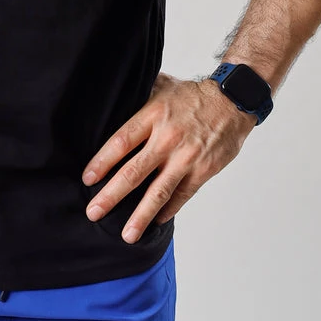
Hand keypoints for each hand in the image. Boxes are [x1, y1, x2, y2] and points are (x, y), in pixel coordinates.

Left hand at [80, 71, 256, 242]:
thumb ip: (139, 97)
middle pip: (134, 171)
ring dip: (141, 215)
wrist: (233, 100)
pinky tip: (156, 221)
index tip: (88, 179)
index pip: (121, 141)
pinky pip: (182, 195)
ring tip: (127, 234)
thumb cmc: (193, 95)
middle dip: (111, 195)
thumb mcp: (162, 86)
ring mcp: (186, 157)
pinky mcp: (203, 170)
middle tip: (93, 212)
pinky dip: (168, 210)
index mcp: (153, 115)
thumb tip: (113, 102)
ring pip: (159, 191)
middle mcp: (167, 138)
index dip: (102, 162)